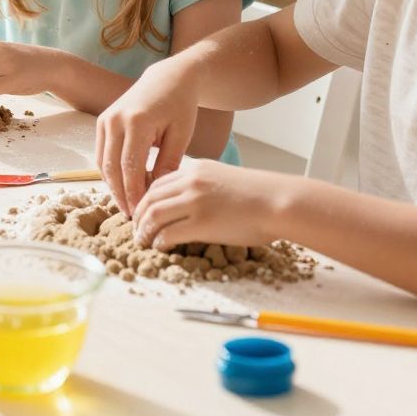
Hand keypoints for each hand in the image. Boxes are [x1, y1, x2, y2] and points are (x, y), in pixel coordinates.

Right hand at [95, 61, 198, 214]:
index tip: (141, 212)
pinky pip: (101, 155)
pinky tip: (124, 186)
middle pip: (111, 168)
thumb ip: (168, 164)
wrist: (167, 79)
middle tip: (132, 215)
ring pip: (102, 163)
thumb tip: (155, 194)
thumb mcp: (181, 135)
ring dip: (113, 186)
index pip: (130, 167)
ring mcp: (105, 120)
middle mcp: (115, 120)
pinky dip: (110, 173)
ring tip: (128, 204)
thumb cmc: (179, 106)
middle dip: (121, 194)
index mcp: (137, 122)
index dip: (133, 193)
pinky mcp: (102, 122)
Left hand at [131, 158, 291, 249]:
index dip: (145, 199)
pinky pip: (168, 233)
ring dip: (144, 230)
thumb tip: (187, 204)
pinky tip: (161, 246)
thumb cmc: (258, 196)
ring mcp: (195, 202)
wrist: (279, 202)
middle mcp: (191, 182)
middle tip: (137, 229)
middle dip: (139, 215)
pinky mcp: (201, 223)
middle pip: (150, 197)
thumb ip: (203, 186)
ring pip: (153, 214)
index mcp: (196, 169)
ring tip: (143, 240)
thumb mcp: (224, 179)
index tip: (143, 212)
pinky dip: (159, 241)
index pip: (158, 183)